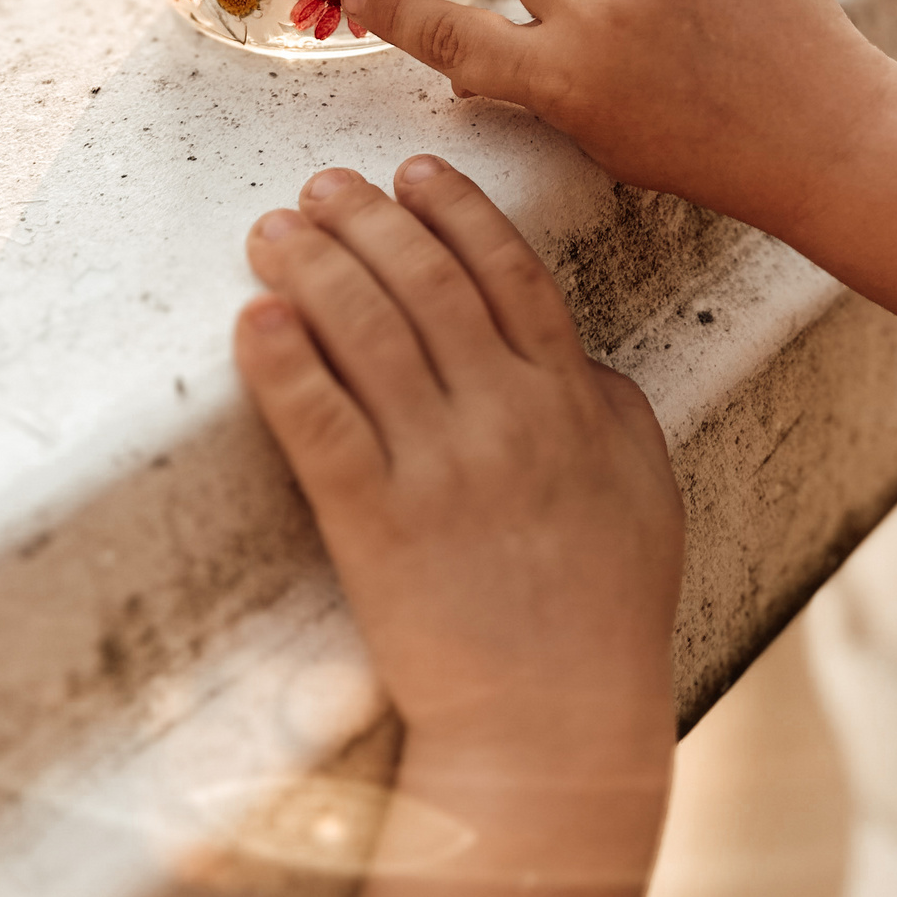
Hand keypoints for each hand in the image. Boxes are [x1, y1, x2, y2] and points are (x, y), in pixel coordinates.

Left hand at [233, 155, 683, 896]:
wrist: (557, 727)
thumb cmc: (605, 611)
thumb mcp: (642, 485)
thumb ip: (609, 401)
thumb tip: (574, 350)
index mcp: (569, 397)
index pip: (507, 269)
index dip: (456, 209)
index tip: (415, 169)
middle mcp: (505, 414)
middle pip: (425, 281)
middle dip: (366, 218)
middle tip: (322, 185)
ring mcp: (440, 466)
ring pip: (367, 331)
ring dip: (313, 263)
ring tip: (274, 227)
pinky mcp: (377, 524)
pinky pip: (321, 422)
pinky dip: (283, 362)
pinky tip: (254, 317)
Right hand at [341, 0, 896, 239]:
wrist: (828, 130)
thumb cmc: (711, 147)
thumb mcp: (605, 137)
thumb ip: (543, 85)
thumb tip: (479, 57)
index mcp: (563, 85)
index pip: (456, 41)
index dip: (397, 14)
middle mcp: (599, 15)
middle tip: (625, 24)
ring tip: (692, 9)